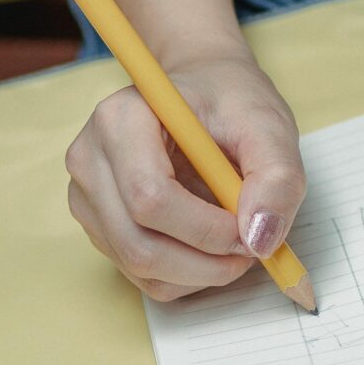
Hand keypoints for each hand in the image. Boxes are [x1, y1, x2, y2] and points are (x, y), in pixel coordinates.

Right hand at [64, 44, 306, 300]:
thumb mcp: (268, 125)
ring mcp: (87, 196)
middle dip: (205, 263)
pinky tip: (208, 246)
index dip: (206, 230)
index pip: (150, 198)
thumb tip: (260, 238)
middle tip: (250, 249)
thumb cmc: (228, 100)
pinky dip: (184, 276)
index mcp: (120, 119)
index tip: (251, 232)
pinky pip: (139, 275)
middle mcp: (90, 159)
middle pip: (138, 244)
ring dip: (198, 273)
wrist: (202, 88)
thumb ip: (277, 178)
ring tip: (234, 242)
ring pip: (139, 266)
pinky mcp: (97, 224)